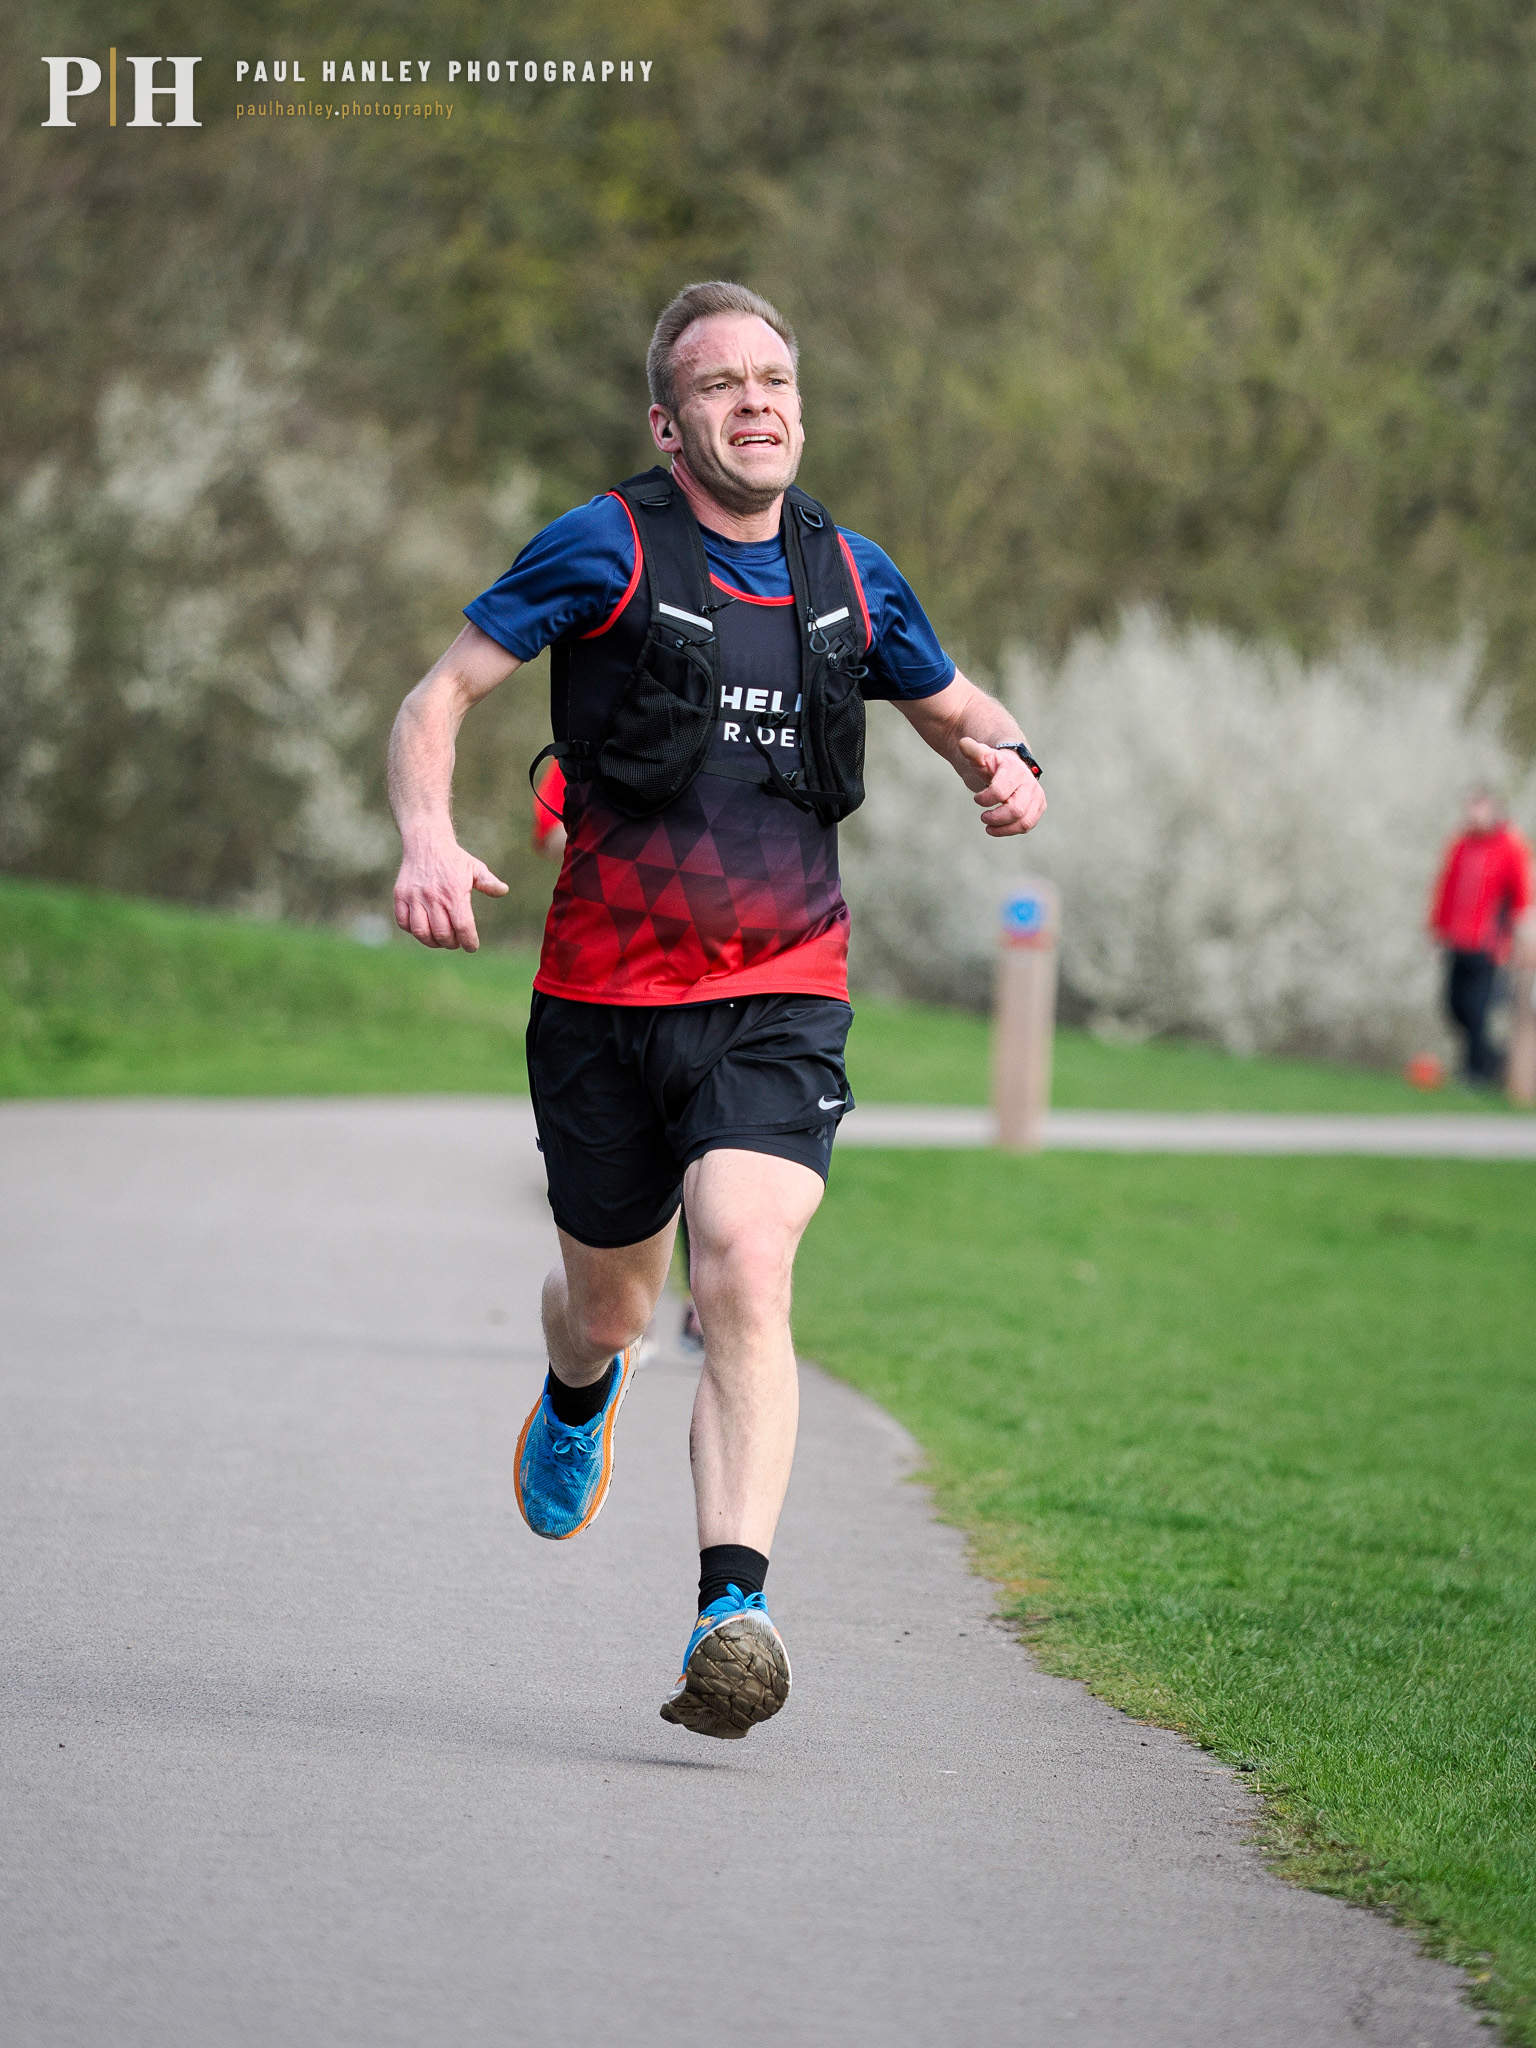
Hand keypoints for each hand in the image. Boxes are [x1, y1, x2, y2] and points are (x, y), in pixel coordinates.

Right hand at [393, 834, 508, 949]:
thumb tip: (504, 891)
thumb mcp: (475, 868)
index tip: (471, 947)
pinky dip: (414, 931)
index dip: (468, 941)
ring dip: (432, 942)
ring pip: (421, 932)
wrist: (426, 842)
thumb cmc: (454, 859)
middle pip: (442, 933)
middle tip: (456, 942)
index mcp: (454, 892)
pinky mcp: (400, 896)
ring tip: (440, 940)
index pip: (462, 926)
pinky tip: (424, 929)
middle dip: (452, 943)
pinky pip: (404, 923)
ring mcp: (415, 896)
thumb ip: (489, 882)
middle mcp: (433, 896)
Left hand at [957, 738, 1047, 836]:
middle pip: (1015, 810)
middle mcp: (1029, 783)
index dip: (985, 799)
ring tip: (989, 827)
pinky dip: (1011, 830)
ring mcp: (1036, 796)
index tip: (977, 799)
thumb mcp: (982, 756)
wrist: (1012, 768)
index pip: (1000, 791)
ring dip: (1004, 829)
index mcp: (1014, 770)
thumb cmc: (993, 764)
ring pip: (1024, 822)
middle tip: (983, 817)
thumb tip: (963, 743)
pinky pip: (1028, 825)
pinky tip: (998, 828)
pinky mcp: (1039, 807)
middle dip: (996, 818)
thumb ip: (973, 751)